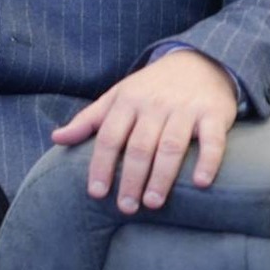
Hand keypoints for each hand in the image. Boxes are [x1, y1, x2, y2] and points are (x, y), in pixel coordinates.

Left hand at [52, 48, 237, 213]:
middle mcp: (154, 105)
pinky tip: (200, 183)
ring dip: (161, 177)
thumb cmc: (150, 89)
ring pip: (171, 146)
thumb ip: (88, 120)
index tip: (96, 193)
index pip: (109, 137)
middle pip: (139, 146)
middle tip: (126, 207)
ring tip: (152, 203)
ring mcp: (185, 110)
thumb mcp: (116, 98)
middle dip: (130, 178)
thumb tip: (56, 139)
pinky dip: (207, 161)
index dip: (100, 165)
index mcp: (127, 102)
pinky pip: (212, 140)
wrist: (197, 63)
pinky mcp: (213, 114)